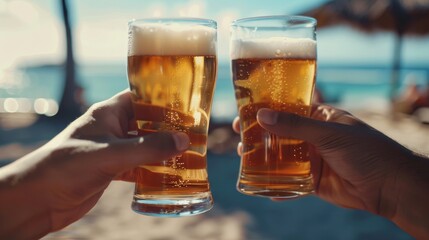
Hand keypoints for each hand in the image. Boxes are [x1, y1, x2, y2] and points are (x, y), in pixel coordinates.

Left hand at [0, 91, 189, 238]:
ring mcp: (111, 149)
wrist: (39, 198)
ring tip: (186, 152)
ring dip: (161, 149)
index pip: (139, 96)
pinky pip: (137, 165)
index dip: (161, 97)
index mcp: (108, 113)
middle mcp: (111, 128)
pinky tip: (168, 174)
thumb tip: (182, 141)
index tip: (185, 102)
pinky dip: (152, 169)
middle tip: (193, 130)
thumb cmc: (66, 166)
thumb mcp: (110, 154)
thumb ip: (147, 148)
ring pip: (143, 145)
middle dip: (167, 127)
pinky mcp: (111, 169)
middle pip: (145, 121)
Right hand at [233, 104, 428, 237]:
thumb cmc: (366, 150)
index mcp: (319, 117)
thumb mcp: (329, 132)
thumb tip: (262, 116)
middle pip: (279, 132)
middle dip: (258, 132)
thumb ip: (296, 125)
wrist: (389, 186)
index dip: (266, 107)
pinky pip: (289, 180)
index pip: (287, 108)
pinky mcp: (312, 180)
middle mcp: (313, 136)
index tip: (245, 108)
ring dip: (261, 155)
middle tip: (238, 131)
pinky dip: (274, 183)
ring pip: (280, 155)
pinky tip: (259, 184)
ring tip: (241, 153)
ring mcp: (312, 158)